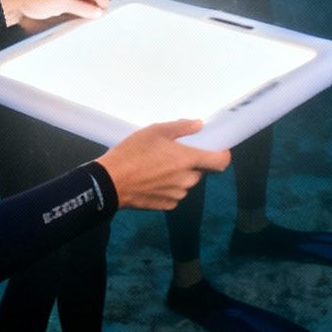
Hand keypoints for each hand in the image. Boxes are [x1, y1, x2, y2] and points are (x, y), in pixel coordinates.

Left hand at [0, 0, 108, 29]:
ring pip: (86, 3)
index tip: (104, 16)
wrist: (18, 4)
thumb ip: (83, 8)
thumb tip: (100, 12)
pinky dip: (79, 14)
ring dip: (87, 12)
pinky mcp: (63, 2)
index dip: (102, 3)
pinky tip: (78, 21)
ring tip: (87, 22)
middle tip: (97, 21)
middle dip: (95, 7)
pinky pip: (77, 7)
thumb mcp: (63, 4)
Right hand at [94, 119, 230, 210]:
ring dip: (179, 176)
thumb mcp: (155, 131)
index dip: (222, 155)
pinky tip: (152, 181)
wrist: (109, 182)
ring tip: (157, 167)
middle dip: (191, 163)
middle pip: (200, 171)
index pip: (221, 162)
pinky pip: (174, 194)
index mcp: (188, 160)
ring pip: (186, 183)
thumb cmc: (132, 153)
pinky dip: (168, 188)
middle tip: (172, 155)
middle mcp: (187, 180)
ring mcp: (177, 195)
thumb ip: (181, 128)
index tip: (215, 149)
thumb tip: (199, 125)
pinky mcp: (166, 205)